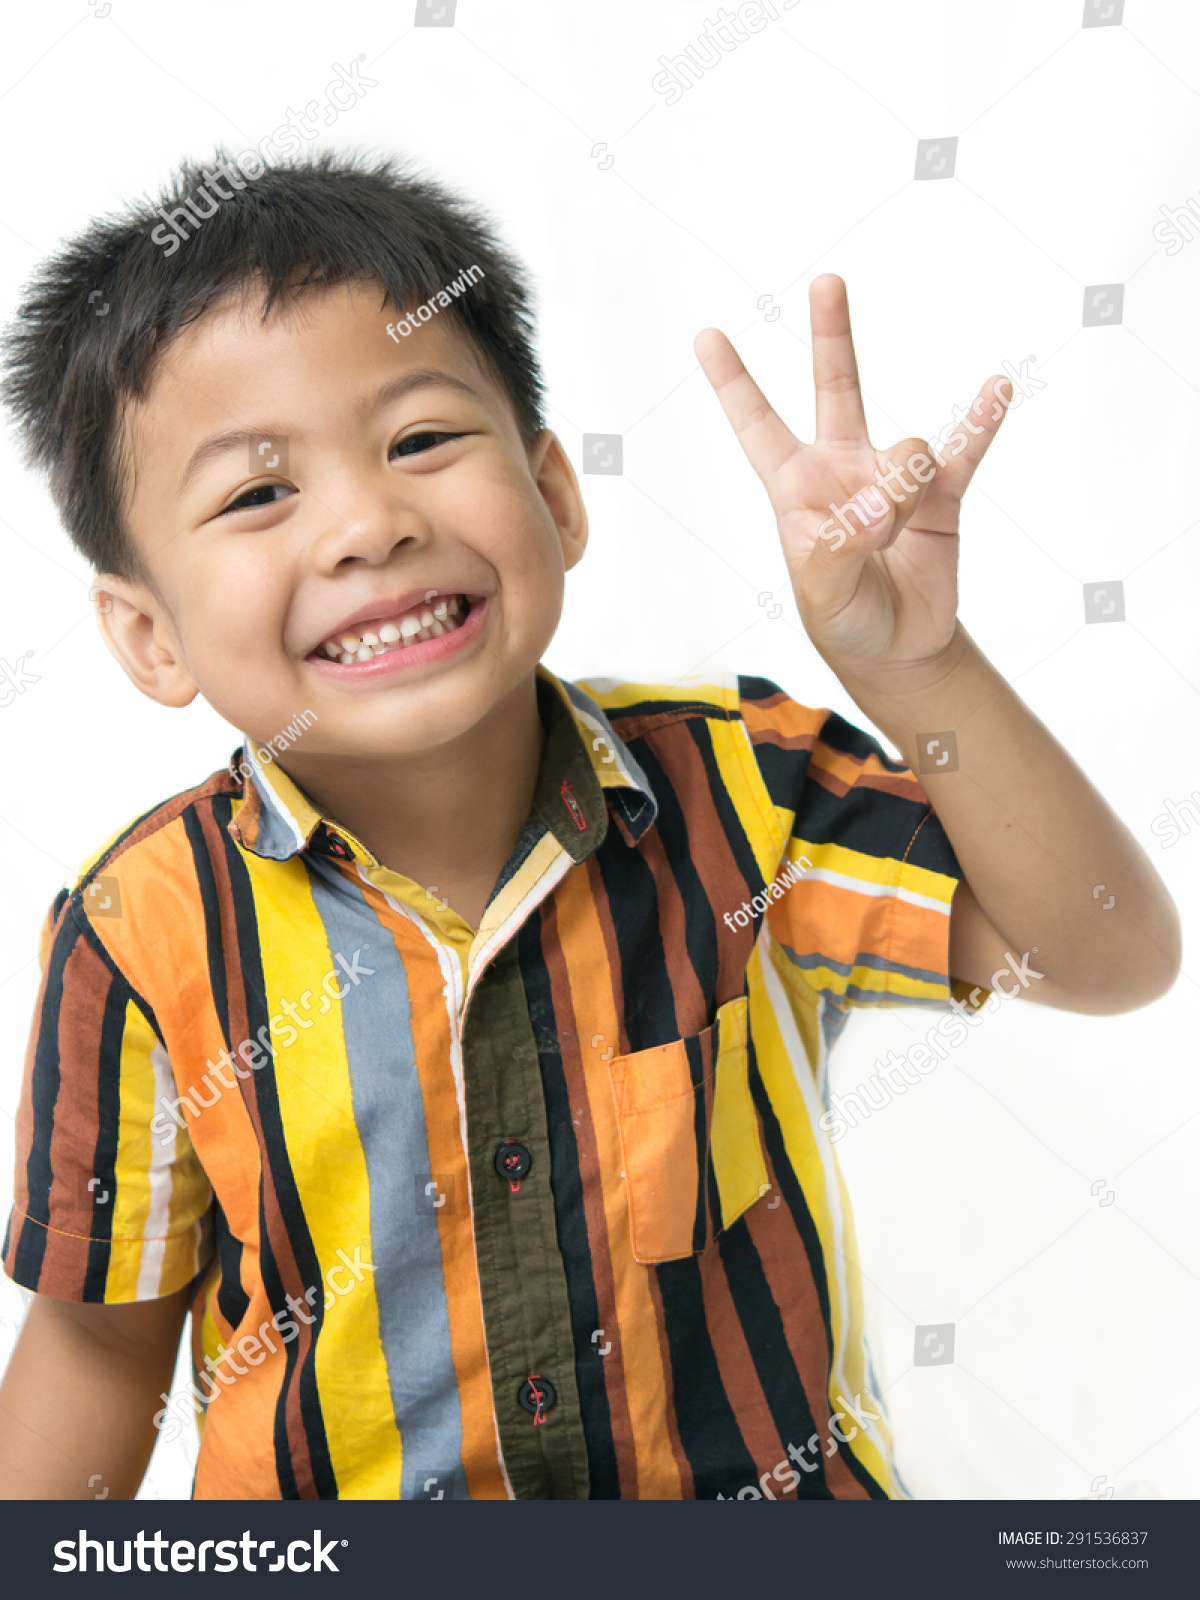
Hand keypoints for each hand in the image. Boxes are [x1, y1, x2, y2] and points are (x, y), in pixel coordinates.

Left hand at [695, 274, 1009, 689]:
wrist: (896, 650)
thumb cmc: (843, 618)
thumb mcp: (821, 592)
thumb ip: (842, 545)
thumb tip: (882, 502)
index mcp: (795, 488)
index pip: (758, 426)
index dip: (733, 383)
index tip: (706, 336)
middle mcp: (842, 467)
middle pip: (836, 386)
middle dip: (832, 334)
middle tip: (827, 282)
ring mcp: (894, 477)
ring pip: (908, 449)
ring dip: (905, 492)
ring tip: (896, 538)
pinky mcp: (942, 496)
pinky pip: (967, 450)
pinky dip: (981, 422)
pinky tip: (996, 390)